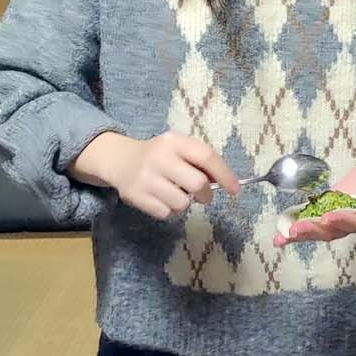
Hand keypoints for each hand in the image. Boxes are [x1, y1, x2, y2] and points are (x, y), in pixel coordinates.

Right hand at [93, 132, 238, 220]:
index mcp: (174, 141)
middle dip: (206, 194)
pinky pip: (166, 213)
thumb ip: (200, 161)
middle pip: (197, 183)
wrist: (120, 160)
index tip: (235, 189)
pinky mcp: (135, 196)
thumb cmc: (159, 156)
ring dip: (185, 203)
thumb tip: (225, 182)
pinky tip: (162, 199)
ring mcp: (145, 177)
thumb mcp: (178, 149)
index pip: (206, 156)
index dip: (224, 174)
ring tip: (176, 194)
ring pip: (182, 203)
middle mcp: (159, 157)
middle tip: (203, 195)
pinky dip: (169, 211)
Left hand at [275, 158, 355, 246]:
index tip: (327, 218)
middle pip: (331, 231)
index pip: (353, 222)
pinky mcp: (330, 208)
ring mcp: (340, 216)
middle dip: (313, 231)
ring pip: (319, 229)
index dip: (340, 221)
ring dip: (300, 234)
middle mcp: (352, 220)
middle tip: (294, 230)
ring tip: (281, 238)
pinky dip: (297, 225)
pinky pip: (312, 218)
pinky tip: (280, 234)